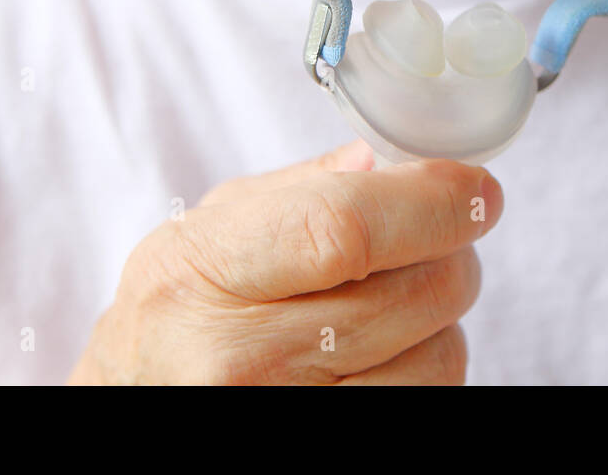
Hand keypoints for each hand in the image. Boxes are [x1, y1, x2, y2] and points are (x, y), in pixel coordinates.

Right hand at [67, 140, 501, 384]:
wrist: (132, 401)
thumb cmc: (171, 316)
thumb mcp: (205, 233)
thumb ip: (298, 190)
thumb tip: (391, 163)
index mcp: (203, 274)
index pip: (345, 230)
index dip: (431, 204)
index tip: (474, 188)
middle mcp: (236, 358)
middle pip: (414, 293)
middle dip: (451, 252)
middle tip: (434, 238)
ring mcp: (285, 412)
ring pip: (439, 356)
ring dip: (440, 318)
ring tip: (393, 303)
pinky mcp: (328, 445)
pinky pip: (430, 400)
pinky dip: (425, 364)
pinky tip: (382, 351)